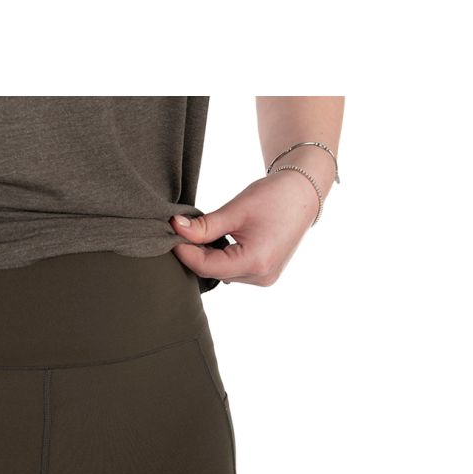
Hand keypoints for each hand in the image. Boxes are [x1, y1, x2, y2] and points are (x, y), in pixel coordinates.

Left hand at [170, 170, 321, 286]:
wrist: (303, 195)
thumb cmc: (274, 197)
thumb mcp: (236, 210)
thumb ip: (205, 226)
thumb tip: (175, 228)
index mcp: (255, 262)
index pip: (206, 266)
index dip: (185, 252)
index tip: (170, 235)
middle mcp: (261, 276)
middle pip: (213, 272)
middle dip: (195, 254)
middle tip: (181, 232)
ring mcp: (264, 278)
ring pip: (222, 273)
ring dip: (208, 257)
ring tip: (200, 235)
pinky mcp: (264, 274)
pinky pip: (233, 271)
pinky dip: (221, 259)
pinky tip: (216, 242)